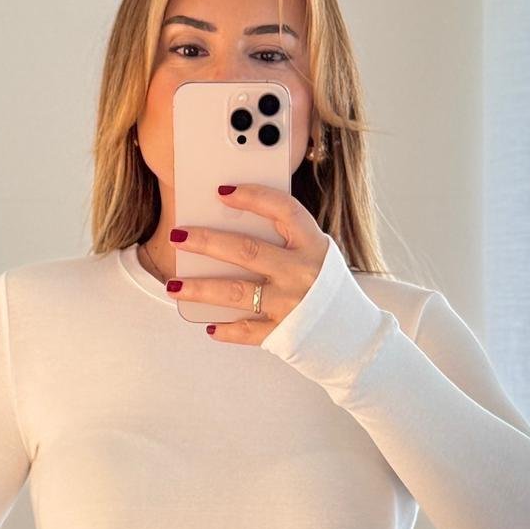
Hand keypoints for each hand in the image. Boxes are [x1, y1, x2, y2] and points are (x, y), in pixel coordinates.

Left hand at [168, 184, 329, 344]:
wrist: (355, 337)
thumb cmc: (327, 288)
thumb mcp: (317, 255)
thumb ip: (286, 241)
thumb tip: (230, 226)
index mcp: (313, 245)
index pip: (283, 210)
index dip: (253, 197)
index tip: (222, 191)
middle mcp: (302, 273)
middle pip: (246, 250)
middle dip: (207, 242)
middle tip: (177, 236)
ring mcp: (292, 305)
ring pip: (237, 293)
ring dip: (201, 289)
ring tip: (173, 286)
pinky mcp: (284, 335)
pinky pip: (247, 331)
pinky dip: (226, 330)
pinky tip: (208, 326)